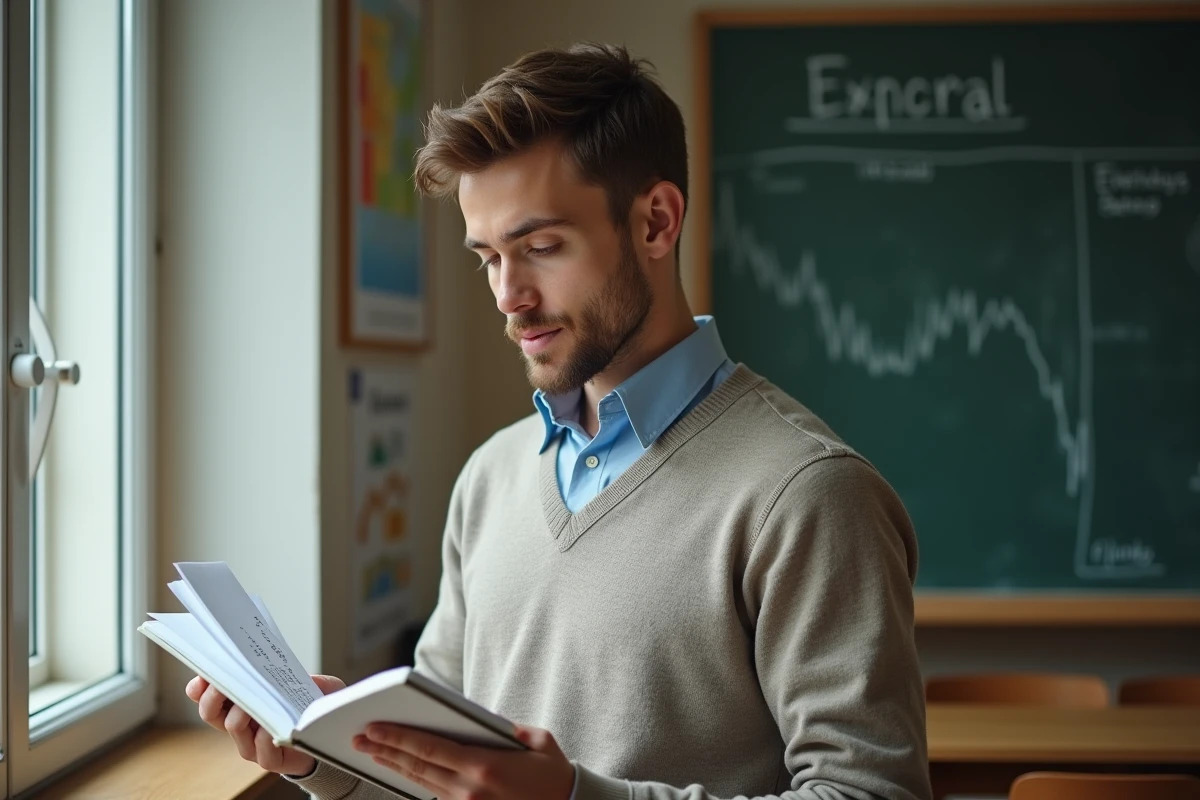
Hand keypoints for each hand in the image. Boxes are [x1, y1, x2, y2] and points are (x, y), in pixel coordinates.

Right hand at [185, 674, 345, 776]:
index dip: (199, 685)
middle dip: (212, 695)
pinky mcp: (268, 759)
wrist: (324, 735)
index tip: (204, 671)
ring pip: (232, 726)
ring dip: (239, 711)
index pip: (205, 695)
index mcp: (238, 702)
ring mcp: (251, 743)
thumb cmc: (307, 705)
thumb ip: (292, 671)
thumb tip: (277, 664)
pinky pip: (259, 749)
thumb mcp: (302, 681)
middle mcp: (239, 723)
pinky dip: (264, 735)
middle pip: (209, 712)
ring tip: (253, 700)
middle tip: (223, 681)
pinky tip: (273, 727)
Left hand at [352, 723, 574, 799]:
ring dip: (393, 765)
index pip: (430, 748)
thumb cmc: (553, 774)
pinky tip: (399, 769)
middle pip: (418, 767)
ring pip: (421, 783)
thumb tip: (480, 718)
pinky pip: (434, 795)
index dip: (398, 737)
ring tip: (370, 750)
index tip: (374, 727)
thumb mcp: (538, 740)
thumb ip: (507, 727)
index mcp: (484, 767)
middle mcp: (470, 790)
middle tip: (359, 736)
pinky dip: (414, 781)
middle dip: (386, 750)